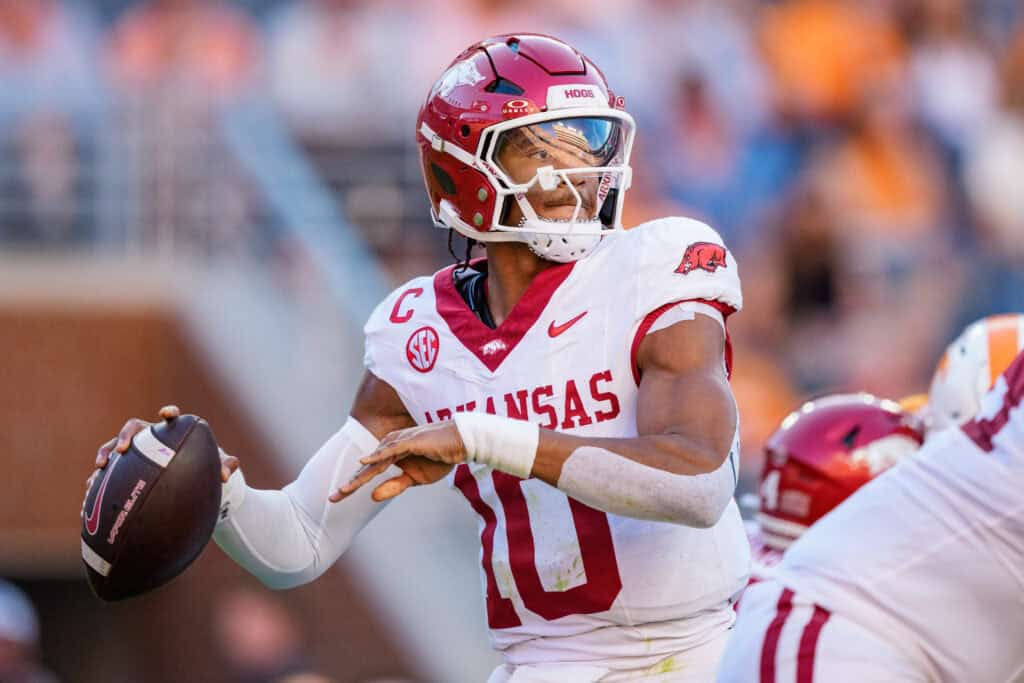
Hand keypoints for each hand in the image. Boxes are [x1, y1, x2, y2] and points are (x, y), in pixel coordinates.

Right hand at [90, 405, 237, 482]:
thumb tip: (225, 476)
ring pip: (113, 446)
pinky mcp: (124, 467)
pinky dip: (99, 478)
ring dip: (105, 454)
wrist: (189, 478)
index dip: (168, 412)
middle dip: (126, 435)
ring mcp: (135, 451)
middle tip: (122, 448)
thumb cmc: (203, 466)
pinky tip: (91, 489)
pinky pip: (108, 470)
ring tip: (100, 468)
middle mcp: (150, 437)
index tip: (166, 412)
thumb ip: (225, 465)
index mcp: (172, 431)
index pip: (170, 417)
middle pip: (133, 428)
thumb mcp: (215, 465)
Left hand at [330, 422, 466, 501]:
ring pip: (375, 462)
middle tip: (333, 498)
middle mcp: (391, 447)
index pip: (369, 473)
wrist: (461, 444)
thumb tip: (372, 495)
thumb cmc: (440, 458)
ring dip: (360, 476)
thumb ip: (394, 486)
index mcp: (391, 455)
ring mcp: (400, 443)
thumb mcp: (416, 479)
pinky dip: (377, 457)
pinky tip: (364, 463)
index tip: (337, 498)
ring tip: (345, 490)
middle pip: (367, 468)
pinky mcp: (410, 441)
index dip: (353, 485)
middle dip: (350, 484)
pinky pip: (391, 451)